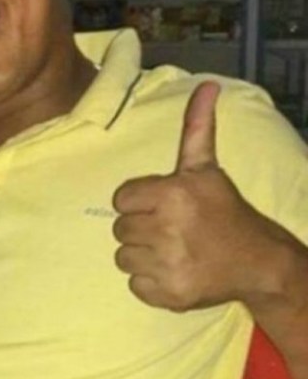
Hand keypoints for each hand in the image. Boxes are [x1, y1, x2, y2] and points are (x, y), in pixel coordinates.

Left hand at [111, 81, 276, 311]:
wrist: (258, 262)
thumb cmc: (224, 210)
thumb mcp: (206, 168)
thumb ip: (196, 127)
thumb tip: (206, 84)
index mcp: (173, 194)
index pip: (120, 199)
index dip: (139, 202)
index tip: (162, 205)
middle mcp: (168, 229)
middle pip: (120, 229)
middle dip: (141, 227)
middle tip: (170, 229)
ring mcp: (169, 265)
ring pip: (123, 257)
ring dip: (142, 255)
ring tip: (172, 249)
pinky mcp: (169, 295)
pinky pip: (135, 285)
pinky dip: (150, 282)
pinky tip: (174, 270)